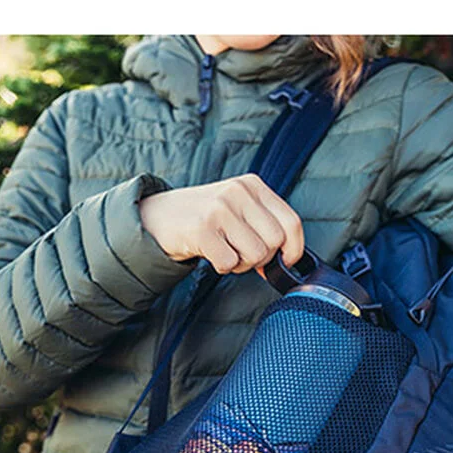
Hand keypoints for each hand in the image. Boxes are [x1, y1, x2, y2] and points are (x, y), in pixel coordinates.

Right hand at [140, 175, 304, 275]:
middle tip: (242, 254)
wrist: (158, 216)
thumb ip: (263, 226)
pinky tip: (211, 254)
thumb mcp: (238, 209)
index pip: (291, 221)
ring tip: (225, 252)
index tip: (287, 260)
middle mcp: (238, 192)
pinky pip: (229, 262)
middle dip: (262, 258)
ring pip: (255, 254)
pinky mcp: (202, 229)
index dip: (294, 248)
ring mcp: (219, 209)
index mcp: (252, 185)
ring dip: (241, 264)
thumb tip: (287, 258)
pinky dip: (222, 266)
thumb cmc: (204, 217)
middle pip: (275, 242)